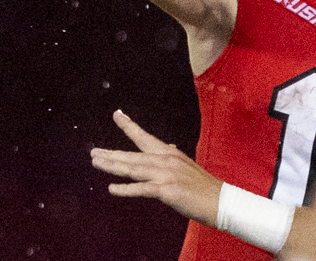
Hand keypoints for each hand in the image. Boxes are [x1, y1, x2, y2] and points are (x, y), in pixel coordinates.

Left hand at [90, 109, 222, 225]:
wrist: (221, 201)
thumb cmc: (204, 187)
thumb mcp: (187, 166)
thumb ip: (174, 158)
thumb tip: (169, 148)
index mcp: (170, 153)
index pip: (145, 137)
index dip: (129, 126)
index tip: (117, 114)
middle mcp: (166, 160)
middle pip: (133, 155)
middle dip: (111, 153)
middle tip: (93, 152)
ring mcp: (166, 174)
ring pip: (133, 168)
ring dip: (113, 166)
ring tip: (97, 163)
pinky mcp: (167, 190)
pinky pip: (142, 189)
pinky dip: (126, 189)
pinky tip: (112, 189)